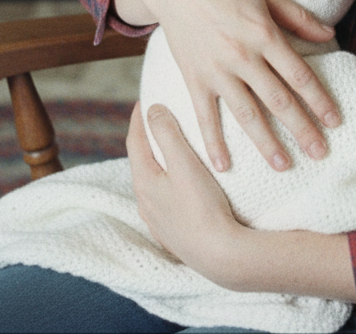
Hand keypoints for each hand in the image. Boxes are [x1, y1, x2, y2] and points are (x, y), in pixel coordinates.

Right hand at [115, 0, 340, 171]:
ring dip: (265, 143)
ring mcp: (216, 70)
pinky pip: (205, 116)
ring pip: (246, 114)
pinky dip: (213, 143)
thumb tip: (331, 34)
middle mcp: (242, 56)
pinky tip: (224, 166)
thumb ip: (298, 17)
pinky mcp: (194, 78)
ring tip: (283, 166)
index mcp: (264, 33)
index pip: (298, 75)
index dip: (320, 99)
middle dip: (301, 129)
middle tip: (320, 153)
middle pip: (278, 100)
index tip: (335, 121)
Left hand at [129, 101, 355, 301]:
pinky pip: (165, 201)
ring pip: (153, 183)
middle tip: (158, 119)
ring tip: (172, 149)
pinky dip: (168, 184)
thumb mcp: (184, 163)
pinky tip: (180, 186)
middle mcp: (146, 203)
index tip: (145, 100)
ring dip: (158, 163)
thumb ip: (166, 134)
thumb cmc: (203, 207)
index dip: (139, 118)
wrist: (220, 255)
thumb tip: (152, 110)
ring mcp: (159, 221)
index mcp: (144, 182)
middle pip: (142, 162)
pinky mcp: (174, 234)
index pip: (135, 141)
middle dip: (148, 139)